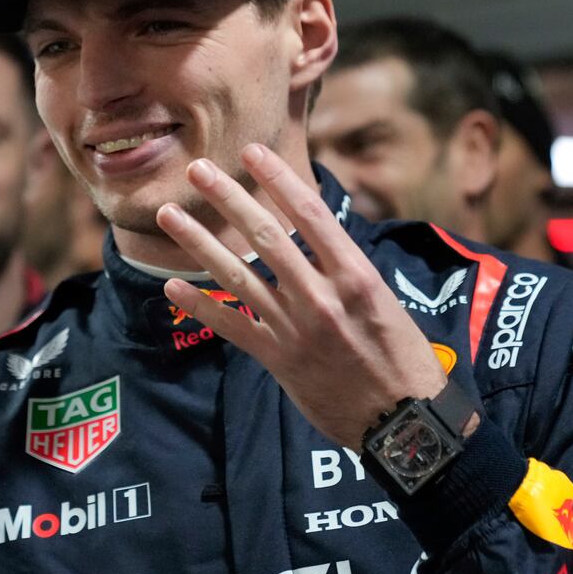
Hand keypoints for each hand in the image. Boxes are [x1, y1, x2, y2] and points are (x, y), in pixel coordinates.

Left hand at [155, 144, 449, 448]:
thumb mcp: (383, 299)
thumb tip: (312, 235)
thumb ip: (344, 268)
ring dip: (199, 241)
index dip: (277, 178)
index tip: (252, 152)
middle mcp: (321, 295)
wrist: (403, 421)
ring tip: (169, 214)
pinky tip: (172, 287)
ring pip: (237, 274)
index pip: (310, 213)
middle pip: (265, 234)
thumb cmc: (401, 356)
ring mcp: (294, 328)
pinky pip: (230, 326)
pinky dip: (199, 305)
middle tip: (198, 168)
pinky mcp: (277, 359)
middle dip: (228, 196)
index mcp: (355, 274)